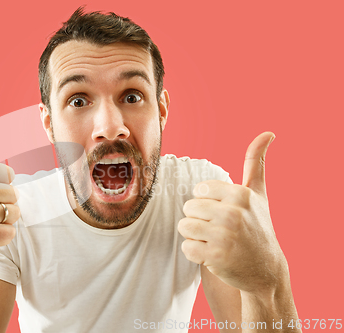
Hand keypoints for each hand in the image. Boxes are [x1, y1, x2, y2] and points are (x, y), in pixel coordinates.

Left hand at [178, 132, 286, 293]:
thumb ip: (256, 163)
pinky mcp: (215, 257)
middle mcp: (233, 213)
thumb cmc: (257, 227)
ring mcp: (224, 236)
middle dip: (199, 219)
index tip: (223, 213)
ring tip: (215, 241)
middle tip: (218, 230)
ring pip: (184, 227)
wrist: (265, 269)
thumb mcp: (259, 194)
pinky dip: (195, 253)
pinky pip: (186, 248)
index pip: (198, 191)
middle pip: (188, 208)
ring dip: (195, 236)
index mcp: (240, 194)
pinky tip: (212, 255)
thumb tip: (267, 133)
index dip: (207, 203)